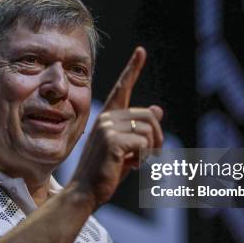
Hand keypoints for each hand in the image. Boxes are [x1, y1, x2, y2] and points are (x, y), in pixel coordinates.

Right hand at [70, 47, 163, 208]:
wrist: (85, 191)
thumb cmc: (106, 171)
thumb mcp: (127, 148)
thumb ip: (140, 130)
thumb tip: (158, 110)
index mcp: (108, 117)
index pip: (122, 88)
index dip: (133, 68)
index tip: (141, 51)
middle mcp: (107, 118)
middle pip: (148, 117)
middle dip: (158, 138)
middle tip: (153, 155)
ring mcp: (108, 128)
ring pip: (149, 130)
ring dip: (151, 150)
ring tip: (139, 162)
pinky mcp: (112, 141)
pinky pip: (144, 144)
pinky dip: (145, 158)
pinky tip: (132, 166)